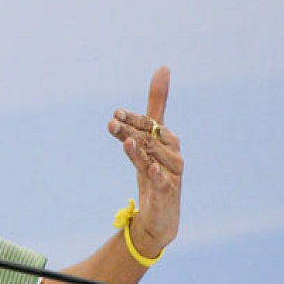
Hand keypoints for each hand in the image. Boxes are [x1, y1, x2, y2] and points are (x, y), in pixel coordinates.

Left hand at [107, 67, 182, 256]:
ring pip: (153, 159)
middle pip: (148, 139)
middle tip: (111, 122)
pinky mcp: (168, 193)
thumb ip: (155, 107)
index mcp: (166, 139)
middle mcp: (172, 154)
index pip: (148, 125)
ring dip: (139, 151)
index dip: (132, 119)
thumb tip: (163, 67)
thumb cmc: (154, 172)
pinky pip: (162, 182)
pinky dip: (156, 175)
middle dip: (130, 130)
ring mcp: (171, 174)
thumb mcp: (148, 140)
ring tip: (126, 142)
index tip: (115, 113)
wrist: (160, 216)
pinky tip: (149, 170)